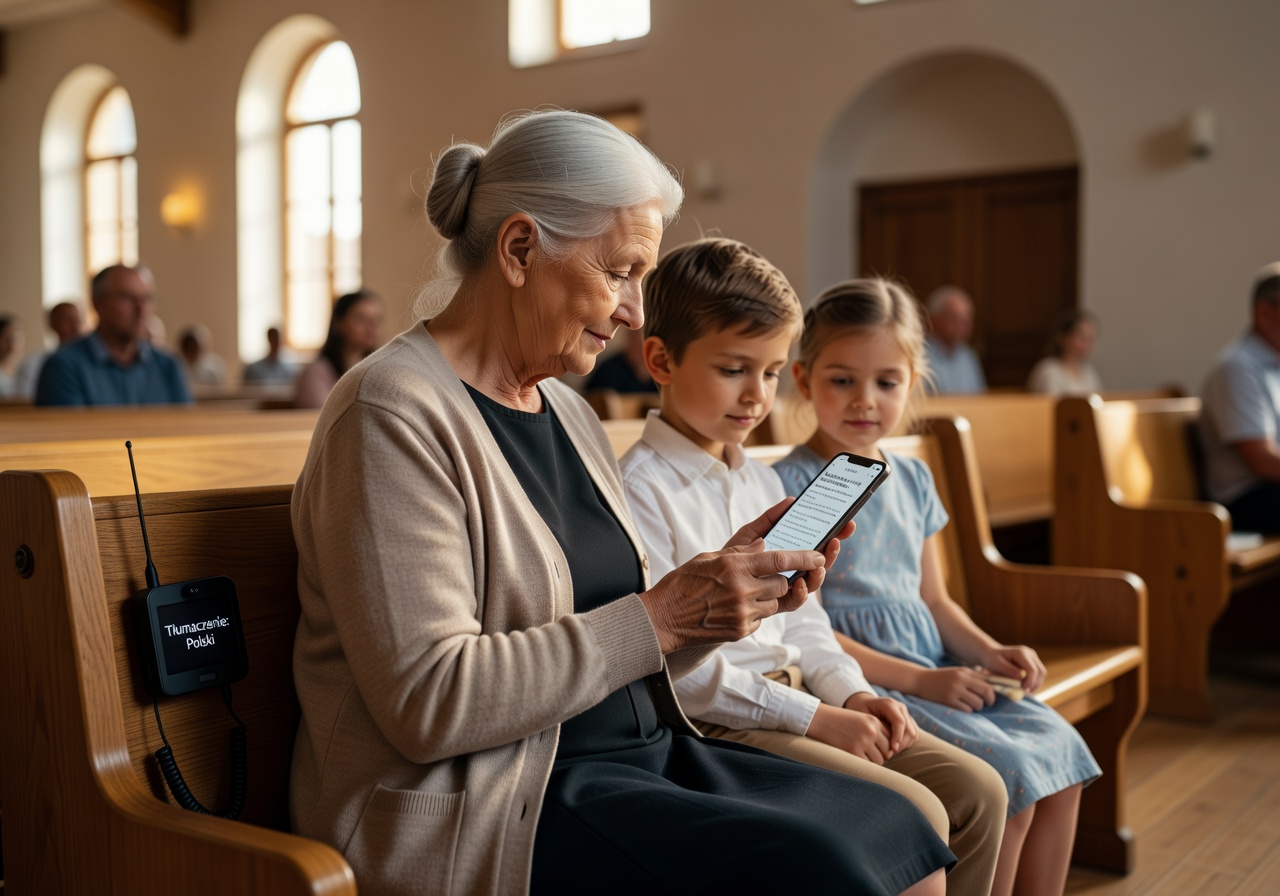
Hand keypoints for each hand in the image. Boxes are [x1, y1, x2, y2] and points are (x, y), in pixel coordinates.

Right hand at [639, 539, 826, 653]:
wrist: (664, 618)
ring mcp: (742, 613)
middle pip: (782, 584)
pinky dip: (755, 612)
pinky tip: (734, 608)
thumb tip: (765, 546)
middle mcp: (742, 590)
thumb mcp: (710, 557)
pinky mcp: (740, 630)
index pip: (781, 560)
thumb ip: (740, 552)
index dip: (805, 557)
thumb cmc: (684, 583)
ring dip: (768, 597)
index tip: (820, 555)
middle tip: (765, 577)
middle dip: (781, 580)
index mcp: (735, 566)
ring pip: (775, 604)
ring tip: (744, 594)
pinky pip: (761, 619)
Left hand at [725, 497, 853, 595]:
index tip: (847, 522)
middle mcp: (793, 571)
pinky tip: (801, 583)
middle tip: (837, 540)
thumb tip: (791, 501)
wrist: (711, 584)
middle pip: (821, 562)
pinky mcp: (777, 603)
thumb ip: (770, 519)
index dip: (834, 533)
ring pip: (813, 581)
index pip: (818, 543)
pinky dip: (802, 593)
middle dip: (833, 551)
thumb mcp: (751, 534)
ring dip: (821, 573)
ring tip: (820, 563)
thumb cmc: (731, 558)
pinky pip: (796, 601)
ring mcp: (788, 587)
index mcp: (790, 553)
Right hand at [806, 703, 892, 763]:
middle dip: (880, 756)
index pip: (890, 740)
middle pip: (887, 751)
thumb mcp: (861, 720)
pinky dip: (863, 765)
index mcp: (874, 721)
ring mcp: (863, 741)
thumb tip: (889, 754)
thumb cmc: (840, 722)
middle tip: (868, 756)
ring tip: (861, 758)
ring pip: (879, 760)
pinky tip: (855, 760)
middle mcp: (871, 731)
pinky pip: (867, 765)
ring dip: (872, 762)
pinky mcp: (854, 751)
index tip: (875, 750)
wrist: (820, 719)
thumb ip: (875, 732)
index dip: (884, 748)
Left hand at [844, 693, 917, 753]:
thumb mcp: (861, 716)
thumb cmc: (860, 711)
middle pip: (909, 729)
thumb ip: (871, 727)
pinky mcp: (909, 721)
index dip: (897, 737)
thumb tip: (878, 744)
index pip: (899, 721)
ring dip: (903, 746)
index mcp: (889, 704)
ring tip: (890, 752)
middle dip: (900, 744)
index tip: (892, 750)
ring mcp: (906, 714)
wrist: (864, 704)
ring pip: (913, 734)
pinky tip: (894, 748)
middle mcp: (900, 708)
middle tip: (889, 755)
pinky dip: (906, 744)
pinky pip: (913, 735)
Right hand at [912, 666, 995, 711]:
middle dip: (988, 700)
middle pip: (986, 692)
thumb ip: (974, 676)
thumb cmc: (942, 677)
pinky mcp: (948, 701)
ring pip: (977, 703)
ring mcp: (954, 691)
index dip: (992, 692)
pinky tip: (962, 707)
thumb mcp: (957, 672)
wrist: (920, 680)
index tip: (990, 698)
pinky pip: (966, 710)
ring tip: (970, 705)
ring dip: (976, 707)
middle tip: (986, 704)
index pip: (987, 683)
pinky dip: (967, 710)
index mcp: (965, 672)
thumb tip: (993, 682)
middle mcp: (961, 680)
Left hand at [979, 645, 1045, 692]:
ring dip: (1035, 683)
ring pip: (1042, 673)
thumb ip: (1008, 670)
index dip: (1031, 681)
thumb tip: (1021, 676)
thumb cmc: (992, 659)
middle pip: (1040, 671)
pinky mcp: (1033, 663)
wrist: (992, 653)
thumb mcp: (996, 664)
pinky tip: (1025, 686)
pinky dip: (1034, 682)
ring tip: (1024, 690)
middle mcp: (1030, 653)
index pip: (1032, 669)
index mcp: (1021, 652)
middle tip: (1025, 692)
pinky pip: (1038, 674)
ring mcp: (1033, 658)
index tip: (1025, 690)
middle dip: (1035, 684)